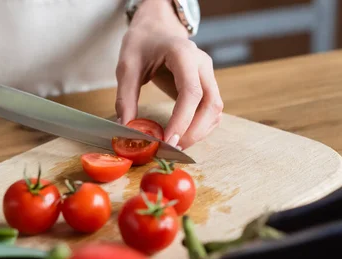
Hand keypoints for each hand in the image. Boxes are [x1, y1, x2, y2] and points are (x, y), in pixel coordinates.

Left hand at [115, 0, 222, 149]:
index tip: (168, 140)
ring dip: (200, 132)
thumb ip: (126, 98)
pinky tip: (184, 135)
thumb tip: (126, 128)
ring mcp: (209, 74)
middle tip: (172, 148)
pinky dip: (202, 127)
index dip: (182, 120)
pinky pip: (212, 111)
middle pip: (210, 104)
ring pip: (215, 110)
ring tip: (176, 145)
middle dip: (193, 132)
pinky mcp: (208, 85)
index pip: (191, 92)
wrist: (156, 28)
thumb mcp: (127, 67)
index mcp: (183, 54)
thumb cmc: (142, 44)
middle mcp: (202, 64)